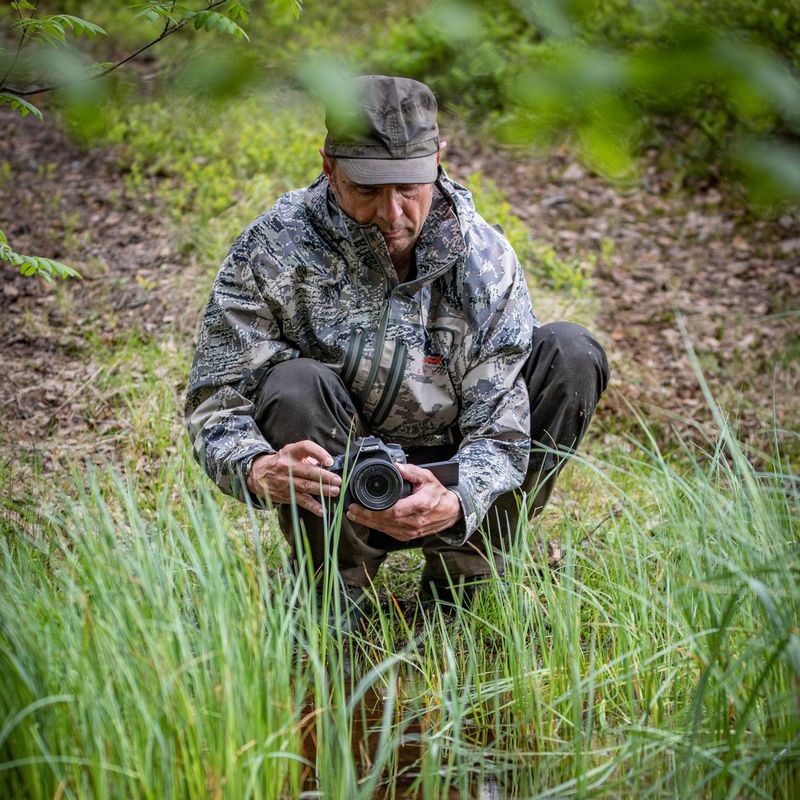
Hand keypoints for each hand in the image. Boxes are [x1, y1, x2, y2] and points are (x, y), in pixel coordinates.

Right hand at [246, 440, 340, 516]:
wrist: (258, 474)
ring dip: (322, 490)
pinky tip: (323, 510)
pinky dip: (313, 506)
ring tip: (334, 491)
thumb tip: (329, 465)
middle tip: (337, 480)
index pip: (306, 448)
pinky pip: (301, 501)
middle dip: (324, 476)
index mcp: (291, 452)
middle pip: (307, 471)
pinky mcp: (286, 495)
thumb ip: (309, 456)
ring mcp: (286, 481)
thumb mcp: (292, 453)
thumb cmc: (282, 461)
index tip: (330, 461)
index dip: (319, 453)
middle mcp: (287, 466)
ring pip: (306, 486)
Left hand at [346, 462, 461, 540]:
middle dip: (365, 517)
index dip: (374, 511)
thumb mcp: (427, 477)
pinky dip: (377, 527)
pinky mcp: (409, 536)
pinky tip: (366, 521)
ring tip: (354, 515)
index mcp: (420, 506)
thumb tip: (396, 466)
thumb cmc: (438, 494)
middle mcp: (415, 522)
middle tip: (351, 509)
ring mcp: (412, 531)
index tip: (360, 505)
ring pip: (385, 529)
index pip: (393, 511)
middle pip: (385, 522)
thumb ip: (411, 471)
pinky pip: (389, 533)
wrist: (451, 511)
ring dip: (368, 523)